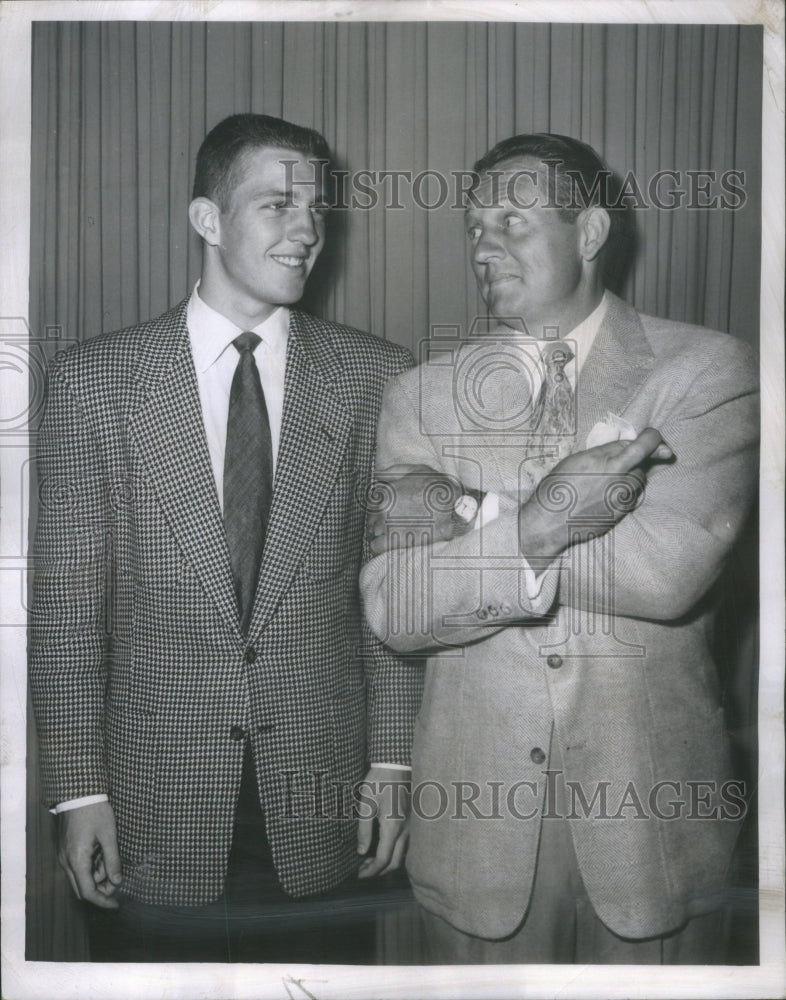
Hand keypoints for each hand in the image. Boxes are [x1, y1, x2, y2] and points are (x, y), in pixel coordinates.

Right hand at [57, 801, 121, 908]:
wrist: (78, 794)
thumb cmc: (95, 812)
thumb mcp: (109, 836)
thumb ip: (112, 860)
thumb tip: (117, 881)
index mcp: (77, 861)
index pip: (88, 892)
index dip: (103, 901)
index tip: (116, 905)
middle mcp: (66, 862)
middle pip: (82, 888)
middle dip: (101, 890)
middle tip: (117, 882)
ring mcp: (64, 856)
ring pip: (80, 877)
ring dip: (97, 876)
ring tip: (111, 860)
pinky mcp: (65, 850)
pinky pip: (77, 866)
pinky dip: (91, 867)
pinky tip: (103, 855)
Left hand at [357, 766, 410, 877]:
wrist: (397, 764)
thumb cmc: (379, 781)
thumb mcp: (366, 803)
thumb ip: (364, 830)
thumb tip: (361, 851)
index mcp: (393, 826)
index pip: (383, 859)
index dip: (371, 871)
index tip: (359, 874)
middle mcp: (406, 830)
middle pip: (395, 862)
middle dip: (379, 871)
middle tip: (364, 870)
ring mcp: (413, 826)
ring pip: (404, 855)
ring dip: (388, 863)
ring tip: (372, 861)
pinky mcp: (414, 821)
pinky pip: (408, 845)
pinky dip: (396, 853)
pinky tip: (385, 848)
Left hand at [367, 468, 472, 556]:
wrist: (454, 509)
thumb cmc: (437, 487)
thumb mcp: (416, 470)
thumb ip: (393, 471)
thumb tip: (376, 475)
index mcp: (386, 492)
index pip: (370, 502)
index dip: (379, 506)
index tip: (389, 510)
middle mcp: (382, 509)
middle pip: (370, 518)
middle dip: (378, 520)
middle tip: (393, 523)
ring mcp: (387, 526)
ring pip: (372, 532)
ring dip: (379, 533)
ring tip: (393, 533)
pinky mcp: (394, 541)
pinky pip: (375, 546)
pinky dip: (379, 546)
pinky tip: (389, 544)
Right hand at [520, 428, 672, 559]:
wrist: (550, 521)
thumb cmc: (559, 486)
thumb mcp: (580, 459)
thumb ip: (609, 451)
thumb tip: (631, 445)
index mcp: (611, 463)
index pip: (646, 446)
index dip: (653, 438)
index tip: (651, 436)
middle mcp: (623, 482)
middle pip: (642, 464)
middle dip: (634, 460)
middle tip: (613, 461)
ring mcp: (623, 500)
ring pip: (638, 482)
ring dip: (629, 476)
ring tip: (604, 479)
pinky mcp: (621, 514)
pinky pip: (631, 498)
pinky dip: (623, 492)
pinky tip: (604, 494)